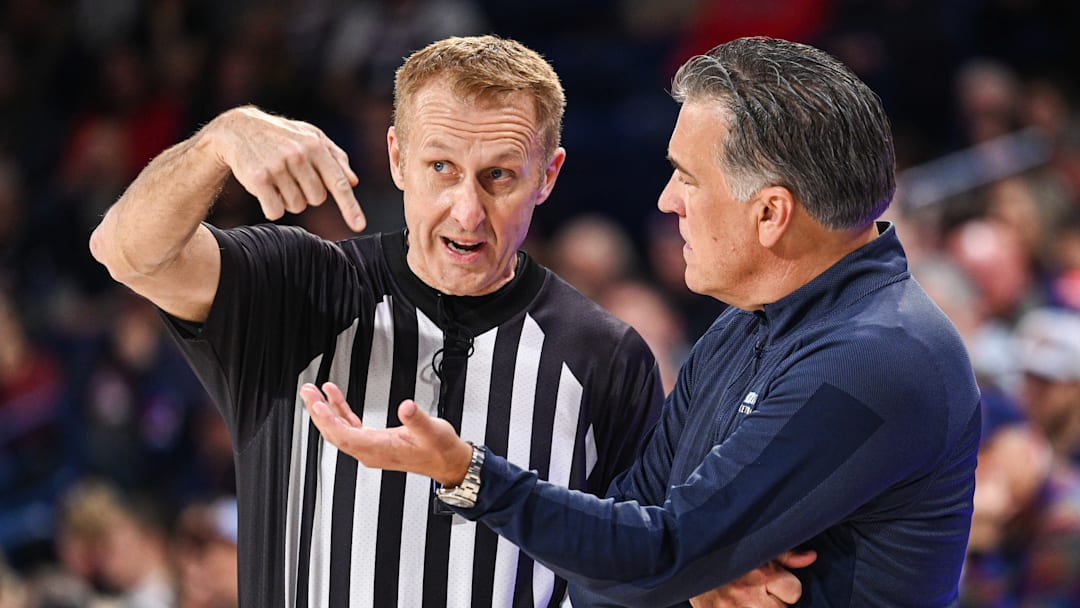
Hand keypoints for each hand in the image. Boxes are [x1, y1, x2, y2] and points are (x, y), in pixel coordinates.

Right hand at [206, 106, 365, 230]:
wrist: (239, 130)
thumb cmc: (282, 135)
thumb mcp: (311, 136)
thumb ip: (335, 157)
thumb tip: (353, 181)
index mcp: (315, 146)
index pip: (338, 183)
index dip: (350, 207)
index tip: (359, 226)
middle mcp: (298, 156)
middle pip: (317, 199)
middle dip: (307, 194)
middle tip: (293, 178)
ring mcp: (277, 167)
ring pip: (296, 206)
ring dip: (288, 199)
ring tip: (278, 180)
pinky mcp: (258, 179)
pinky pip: (275, 211)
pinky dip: (272, 207)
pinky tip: (266, 190)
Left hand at [300, 383, 471, 485]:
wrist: (447, 462)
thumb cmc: (439, 449)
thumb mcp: (431, 430)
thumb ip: (417, 419)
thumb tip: (406, 407)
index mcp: (379, 450)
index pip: (344, 435)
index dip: (328, 419)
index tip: (317, 403)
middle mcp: (370, 451)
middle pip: (334, 433)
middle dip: (318, 412)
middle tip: (307, 391)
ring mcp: (370, 448)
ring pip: (339, 430)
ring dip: (325, 411)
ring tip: (315, 392)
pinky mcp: (375, 442)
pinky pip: (350, 427)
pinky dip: (341, 412)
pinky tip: (335, 398)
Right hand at [689, 549, 815, 607]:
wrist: (685, 558)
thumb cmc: (725, 551)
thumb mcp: (755, 545)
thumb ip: (785, 553)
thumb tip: (812, 557)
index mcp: (760, 572)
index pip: (794, 590)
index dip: (785, 586)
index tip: (772, 581)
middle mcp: (748, 593)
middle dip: (774, 602)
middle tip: (758, 591)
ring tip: (750, 600)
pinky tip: (740, 604)